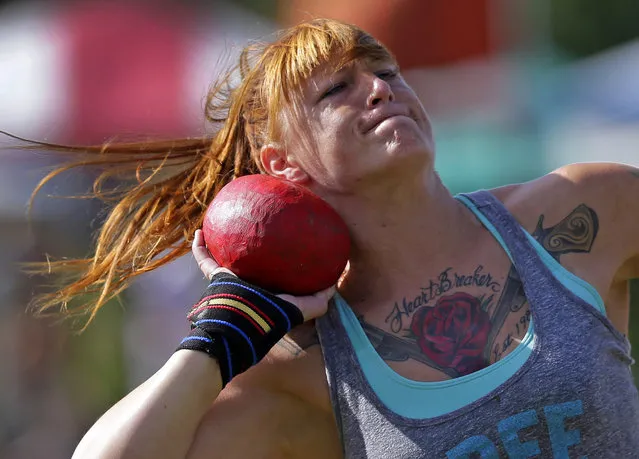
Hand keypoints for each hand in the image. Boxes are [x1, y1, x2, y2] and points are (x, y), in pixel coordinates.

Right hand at [192, 229, 334, 320]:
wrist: (239, 329)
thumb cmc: (270, 319)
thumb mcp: (299, 310)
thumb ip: (318, 300)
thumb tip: (333, 284)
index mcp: (268, 291)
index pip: (275, 275)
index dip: (280, 261)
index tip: (286, 243)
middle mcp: (250, 285)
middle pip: (250, 263)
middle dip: (251, 249)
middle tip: (255, 228)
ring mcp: (231, 281)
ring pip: (225, 258)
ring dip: (222, 242)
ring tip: (225, 222)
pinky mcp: (216, 278)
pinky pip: (205, 259)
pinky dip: (200, 247)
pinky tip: (200, 232)